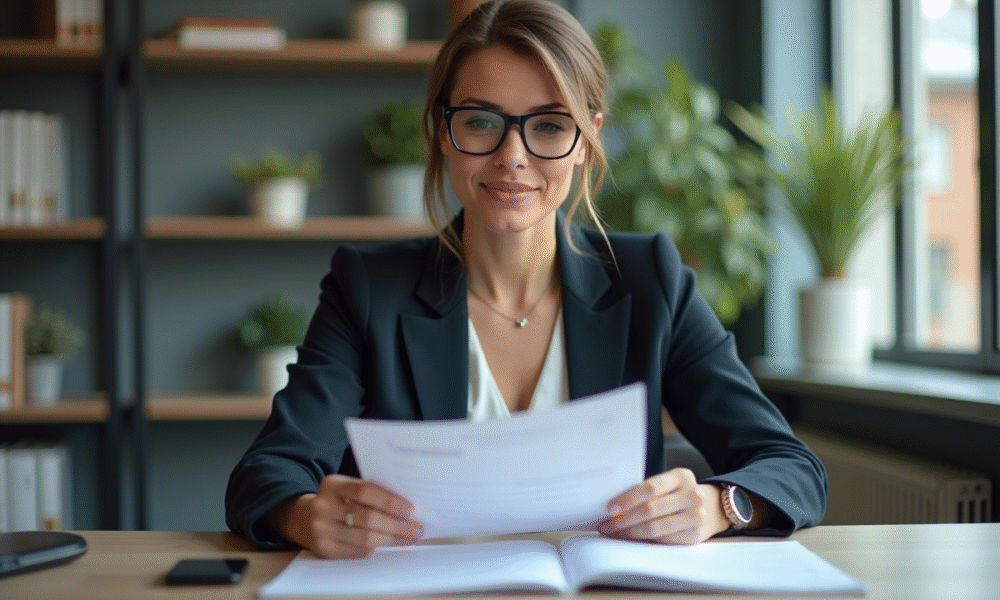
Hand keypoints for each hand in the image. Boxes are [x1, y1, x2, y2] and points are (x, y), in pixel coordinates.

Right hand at [271, 474, 423, 557]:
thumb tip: (406, 507)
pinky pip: (356, 552)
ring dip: (392, 539)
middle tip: (416, 529)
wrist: (303, 518)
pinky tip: (389, 545)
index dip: (390, 501)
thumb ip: (369, 493)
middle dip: (397, 525)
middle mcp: (323, 505)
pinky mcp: (323, 548)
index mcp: (332, 484)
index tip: (410, 509)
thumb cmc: (336, 502)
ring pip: (364, 538)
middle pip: (367, 518)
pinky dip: (376, 549)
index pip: (365, 491)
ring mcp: (321, 528)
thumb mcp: (346, 489)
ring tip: (409, 538)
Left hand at [597, 468, 729, 544]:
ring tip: (614, 533)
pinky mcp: (694, 535)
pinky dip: (643, 540)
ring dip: (629, 532)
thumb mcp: (669, 484)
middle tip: (606, 525)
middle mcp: (692, 495)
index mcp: (681, 476)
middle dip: (623, 519)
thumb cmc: (679, 495)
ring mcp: (696, 516)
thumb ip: (647, 490)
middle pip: (650, 509)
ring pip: (654, 528)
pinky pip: (662, 540)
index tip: (610, 508)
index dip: (627, 499)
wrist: (711, 508)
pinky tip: (631, 538)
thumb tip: (613, 506)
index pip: (650, 487)